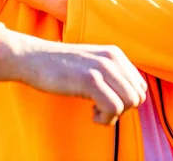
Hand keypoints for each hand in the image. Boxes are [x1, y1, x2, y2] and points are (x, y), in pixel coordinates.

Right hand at [23, 41, 146, 124]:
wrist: (32, 59)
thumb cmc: (59, 67)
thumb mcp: (91, 64)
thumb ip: (112, 75)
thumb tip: (132, 99)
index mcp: (115, 54)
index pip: (140, 86)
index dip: (126, 101)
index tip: (106, 101)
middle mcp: (112, 58)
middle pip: (138, 96)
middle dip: (122, 109)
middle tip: (100, 108)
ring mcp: (101, 67)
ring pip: (130, 102)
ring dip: (114, 115)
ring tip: (95, 111)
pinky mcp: (90, 80)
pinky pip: (114, 108)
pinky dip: (105, 118)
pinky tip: (91, 113)